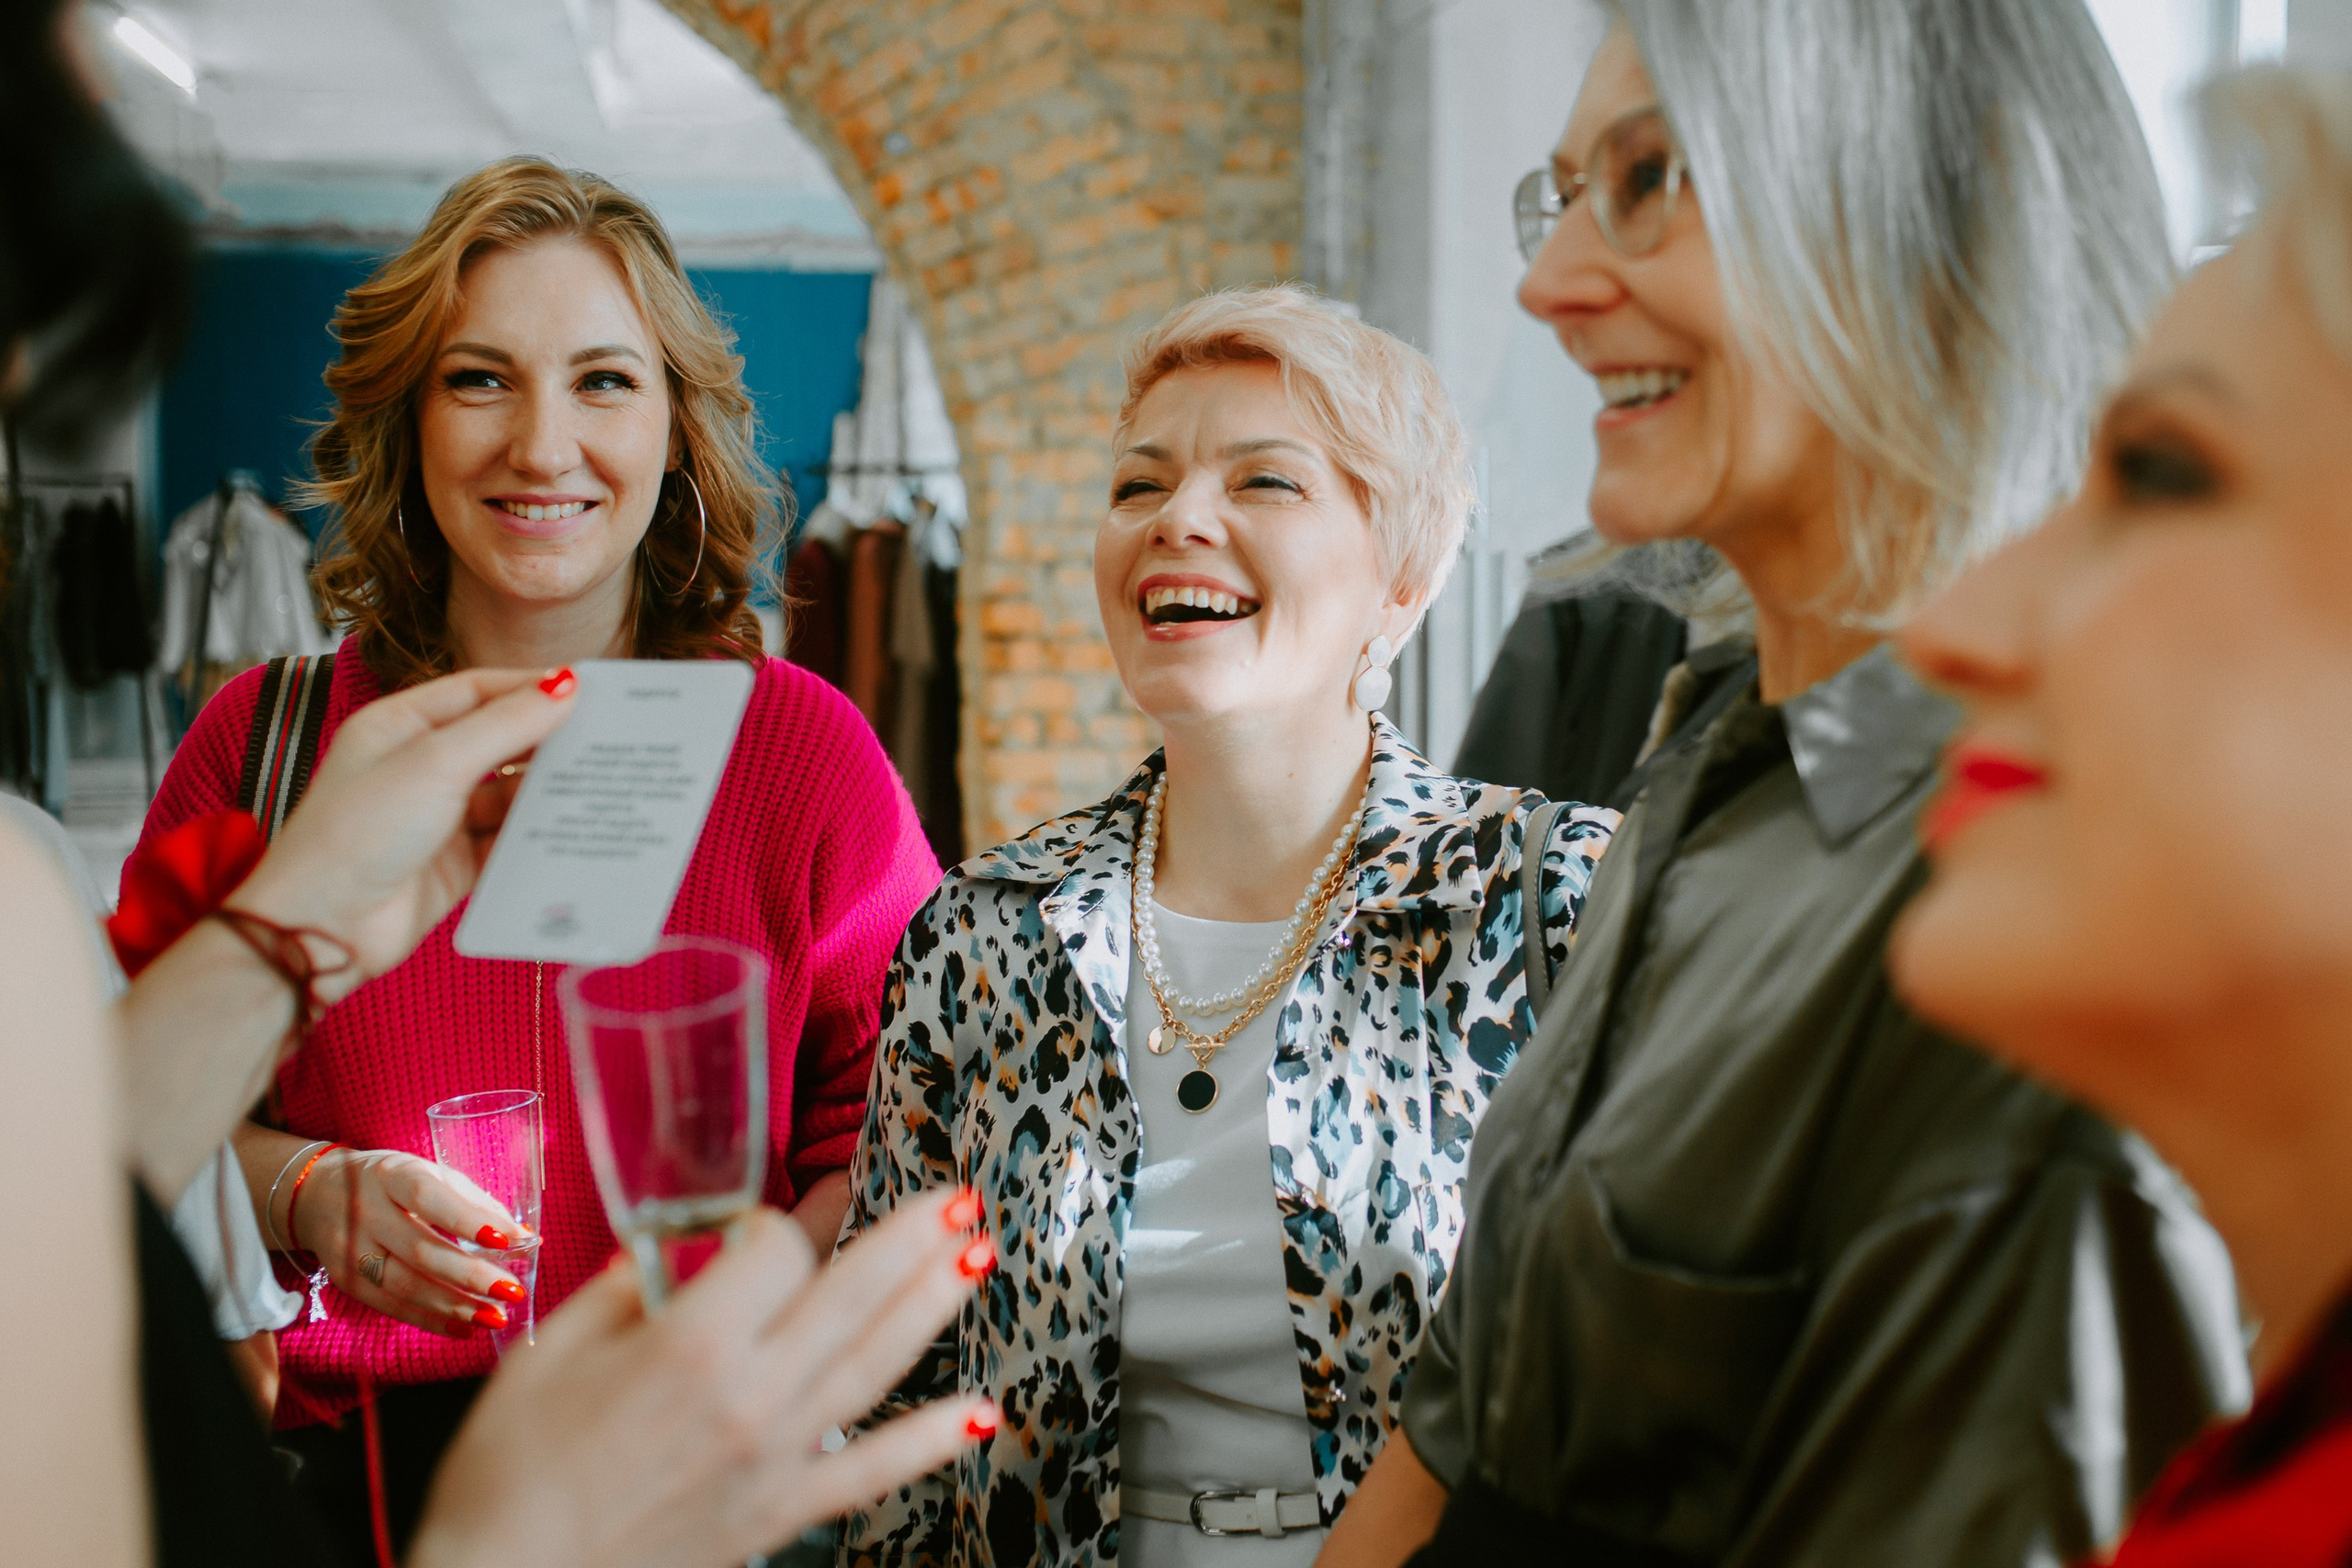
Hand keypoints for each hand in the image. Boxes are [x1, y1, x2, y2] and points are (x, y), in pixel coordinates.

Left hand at [231, 667, 576, 999]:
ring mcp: (437, 818)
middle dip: (548, 740)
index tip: (589, 688)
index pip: (477, 691)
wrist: (321, 929)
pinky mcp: (454, 865)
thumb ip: (504, 725)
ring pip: (507, 795)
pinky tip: (574, 833)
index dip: (531, 687)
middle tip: (608, 736)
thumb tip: (565, 685)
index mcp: (399, 726)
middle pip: (498, 741)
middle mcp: (418, 767)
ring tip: (600, 784)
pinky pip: (507, 844)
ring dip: (547, 792)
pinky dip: (537, 839)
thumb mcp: (435, 764)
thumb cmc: (357, 833)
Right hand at [287, 1146, 529, 1337]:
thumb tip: (523, 1237)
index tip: (508, 1240)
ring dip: (454, 1306)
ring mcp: (351, 1249)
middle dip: (470, 1275)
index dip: (467, 1219)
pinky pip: (390, 1306)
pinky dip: (430, 1320)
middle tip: (513, 1292)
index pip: (429, 1197)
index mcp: (392, 1175)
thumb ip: (474, 1202)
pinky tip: (464, 1329)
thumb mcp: (430, 1174)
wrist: (318, 1194)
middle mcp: (366, 1211)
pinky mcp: (346, 1280)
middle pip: (418, 1250)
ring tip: (494, 1317)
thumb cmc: (394, 1182)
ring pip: (404, 1285)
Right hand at [410, 1188, 999, 1567]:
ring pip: (877, 1364)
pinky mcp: (781, 1511)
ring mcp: (775, 1455)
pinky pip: (873, 1472)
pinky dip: (932, 1441)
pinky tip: (980, 1413)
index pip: (775, 1248)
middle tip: (957, 1194)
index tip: (806, 1192)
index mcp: (692, 1343)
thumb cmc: (512, 1473)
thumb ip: (625, 1290)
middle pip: (852, 1293)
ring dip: (934, 1304)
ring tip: (978, 1255)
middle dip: (910, 1235)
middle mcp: (751, 1394)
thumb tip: (668, 1251)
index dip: (791, 1212)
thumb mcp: (555, 1352)